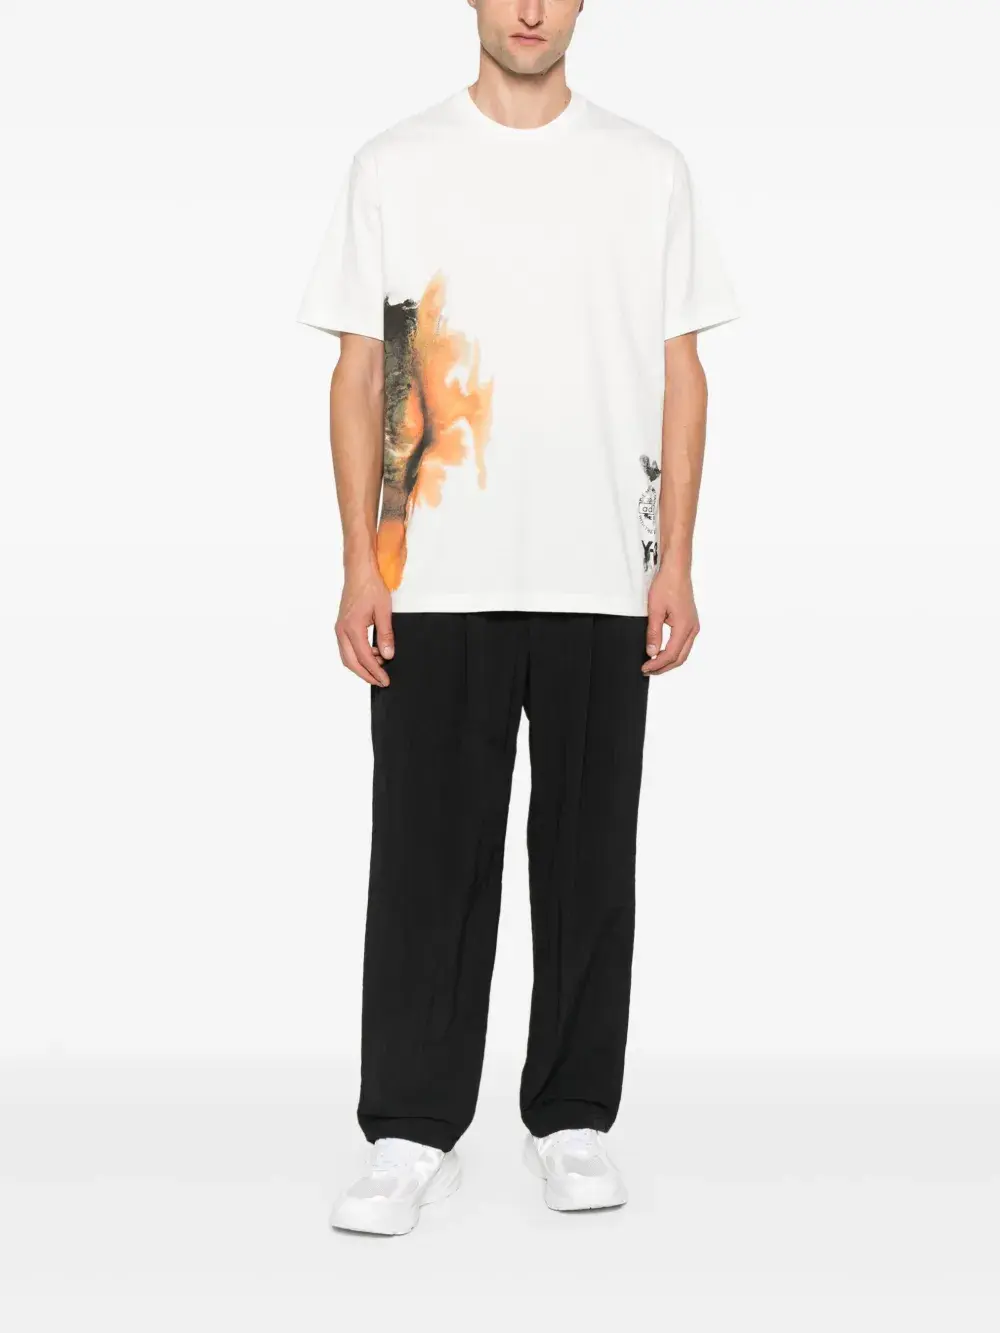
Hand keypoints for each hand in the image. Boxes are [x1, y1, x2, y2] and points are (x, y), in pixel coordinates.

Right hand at [336, 560, 393, 686]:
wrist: (359, 571)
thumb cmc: (370, 587)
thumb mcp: (384, 611)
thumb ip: (386, 635)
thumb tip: (387, 655)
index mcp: (352, 628)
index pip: (364, 658)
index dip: (375, 672)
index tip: (385, 680)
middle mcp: (342, 630)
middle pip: (351, 663)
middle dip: (366, 675)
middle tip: (380, 681)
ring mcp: (340, 628)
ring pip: (347, 657)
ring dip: (362, 665)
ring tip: (380, 667)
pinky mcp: (342, 625)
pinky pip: (347, 647)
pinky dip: (359, 655)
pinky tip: (373, 653)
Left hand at [643, 564, 699, 675]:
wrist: (676, 570)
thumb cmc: (667, 585)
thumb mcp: (655, 610)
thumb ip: (654, 633)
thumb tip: (651, 652)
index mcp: (685, 627)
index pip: (671, 654)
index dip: (657, 664)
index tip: (645, 668)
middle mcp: (692, 628)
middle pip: (680, 658)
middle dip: (664, 667)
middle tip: (648, 671)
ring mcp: (693, 625)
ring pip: (683, 652)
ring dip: (669, 661)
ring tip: (654, 664)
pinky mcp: (690, 622)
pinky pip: (684, 644)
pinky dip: (674, 652)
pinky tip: (663, 652)